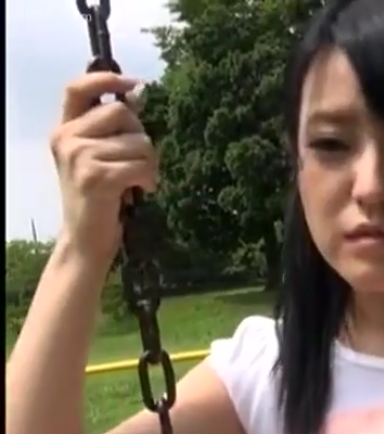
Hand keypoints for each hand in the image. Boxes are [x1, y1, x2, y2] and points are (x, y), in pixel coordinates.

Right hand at [49, 72, 156, 267]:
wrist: (86, 238)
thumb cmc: (101, 196)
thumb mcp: (101, 156)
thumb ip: (114, 128)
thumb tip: (139, 93)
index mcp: (65, 129)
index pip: (77, 88)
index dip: (106, 78)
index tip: (135, 84)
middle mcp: (67, 138)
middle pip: (122, 112)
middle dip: (142, 136)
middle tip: (140, 161)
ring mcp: (78, 157)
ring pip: (139, 141)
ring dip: (150, 162)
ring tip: (139, 180)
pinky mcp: (95, 177)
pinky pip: (140, 164)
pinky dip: (149, 178)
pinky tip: (141, 190)